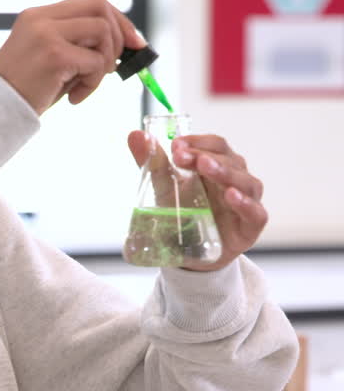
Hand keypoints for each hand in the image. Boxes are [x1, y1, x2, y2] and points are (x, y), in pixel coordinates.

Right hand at [0, 0, 145, 115]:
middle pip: (100, 5)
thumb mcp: (51, 59)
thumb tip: (124, 45)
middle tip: (114, 66)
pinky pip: (95, 62)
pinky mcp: (54, 55)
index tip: (133, 43)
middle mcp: (41, 18)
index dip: (118, 19)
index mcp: (39, 15)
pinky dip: (93, 84)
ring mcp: (46, 34)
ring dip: (105, 61)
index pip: (91, 0)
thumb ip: (79, 45)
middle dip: (120, 34)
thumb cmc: (25, 92)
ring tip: (87, 84)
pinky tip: (74, 98)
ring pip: (102, 30)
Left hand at [127, 130, 267, 270]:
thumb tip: (135, 134)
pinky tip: (231, 196)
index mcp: (217, 165)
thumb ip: (153, 163)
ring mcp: (246, 202)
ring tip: (205, 167)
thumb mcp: (165, 188)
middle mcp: (236, 179)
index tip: (175, 145)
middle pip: (229, 159)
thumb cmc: (184, 215)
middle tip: (181, 156)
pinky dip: (245, 203)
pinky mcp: (250, 228)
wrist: (189, 256)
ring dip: (224, 172)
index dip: (197, 142)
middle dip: (204, 154)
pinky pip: (256, 213)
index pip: (215, 145)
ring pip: (245, 181)